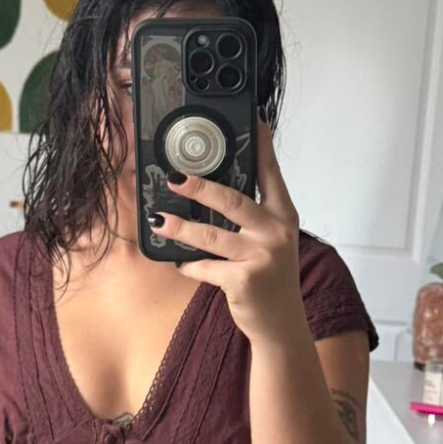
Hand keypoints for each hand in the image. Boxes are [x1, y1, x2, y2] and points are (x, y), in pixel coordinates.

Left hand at [150, 113, 304, 344]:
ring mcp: (262, 257)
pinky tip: (181, 263)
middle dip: (199, 188)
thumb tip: (210, 191)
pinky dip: (189, 266)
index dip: (260, 145)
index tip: (251, 118)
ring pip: (211, 235)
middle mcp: (276, 232)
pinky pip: (205, 267)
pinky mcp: (244, 281)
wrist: (281, 325)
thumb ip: (251, 216)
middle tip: (173, 177)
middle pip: (232, 200)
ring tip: (160, 221)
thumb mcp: (270, 241)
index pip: (270, 173)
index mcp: (282, 216)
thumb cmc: (270, 279)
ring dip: (181, 229)